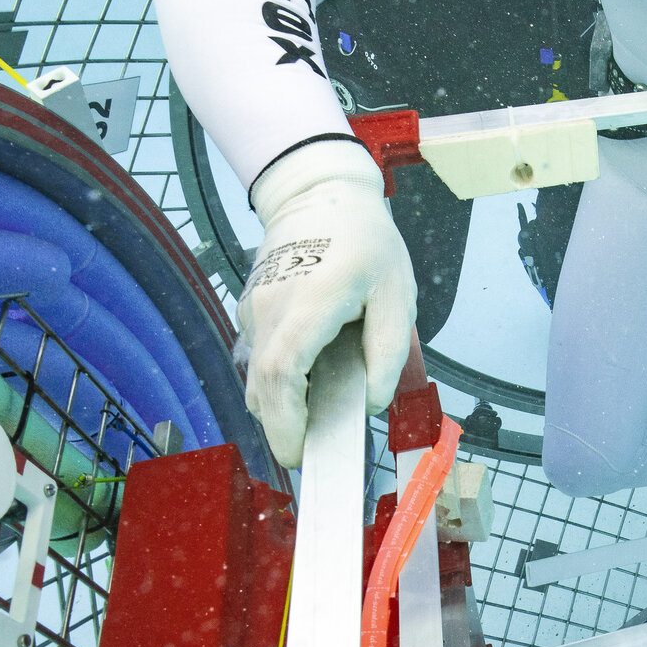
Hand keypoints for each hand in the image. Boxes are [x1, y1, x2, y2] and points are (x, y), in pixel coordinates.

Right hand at [238, 139, 415, 466]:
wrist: (319, 194)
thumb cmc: (365, 241)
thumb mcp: (396, 292)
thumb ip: (386, 350)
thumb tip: (371, 403)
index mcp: (311, 300)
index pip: (283, 370)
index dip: (286, 418)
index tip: (298, 453)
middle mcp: (271, 306)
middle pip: (261, 382)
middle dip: (281, 425)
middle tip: (311, 452)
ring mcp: (254, 307)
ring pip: (255, 374)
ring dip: (279, 405)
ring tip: (314, 416)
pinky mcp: (250, 309)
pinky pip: (258, 356)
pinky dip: (277, 380)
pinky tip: (309, 379)